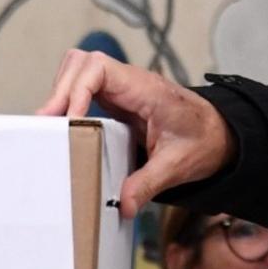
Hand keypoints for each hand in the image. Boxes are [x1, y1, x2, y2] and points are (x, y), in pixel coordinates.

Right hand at [38, 49, 232, 217]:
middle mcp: (131, 82)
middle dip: (61, 90)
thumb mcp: (177, 166)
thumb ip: (148, 183)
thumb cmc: (204, 141)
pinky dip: (70, 101)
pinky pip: (86, 88)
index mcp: (146, 89)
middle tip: (46, 123)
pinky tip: (64, 125)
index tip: (69, 119)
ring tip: (49, 124)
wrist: (221, 135)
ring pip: (80, 70)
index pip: (100, 68)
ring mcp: (123, 89)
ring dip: (61, 92)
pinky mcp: (117, 100)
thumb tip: (123, 205)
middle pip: (83, 63)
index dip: (77, 89)